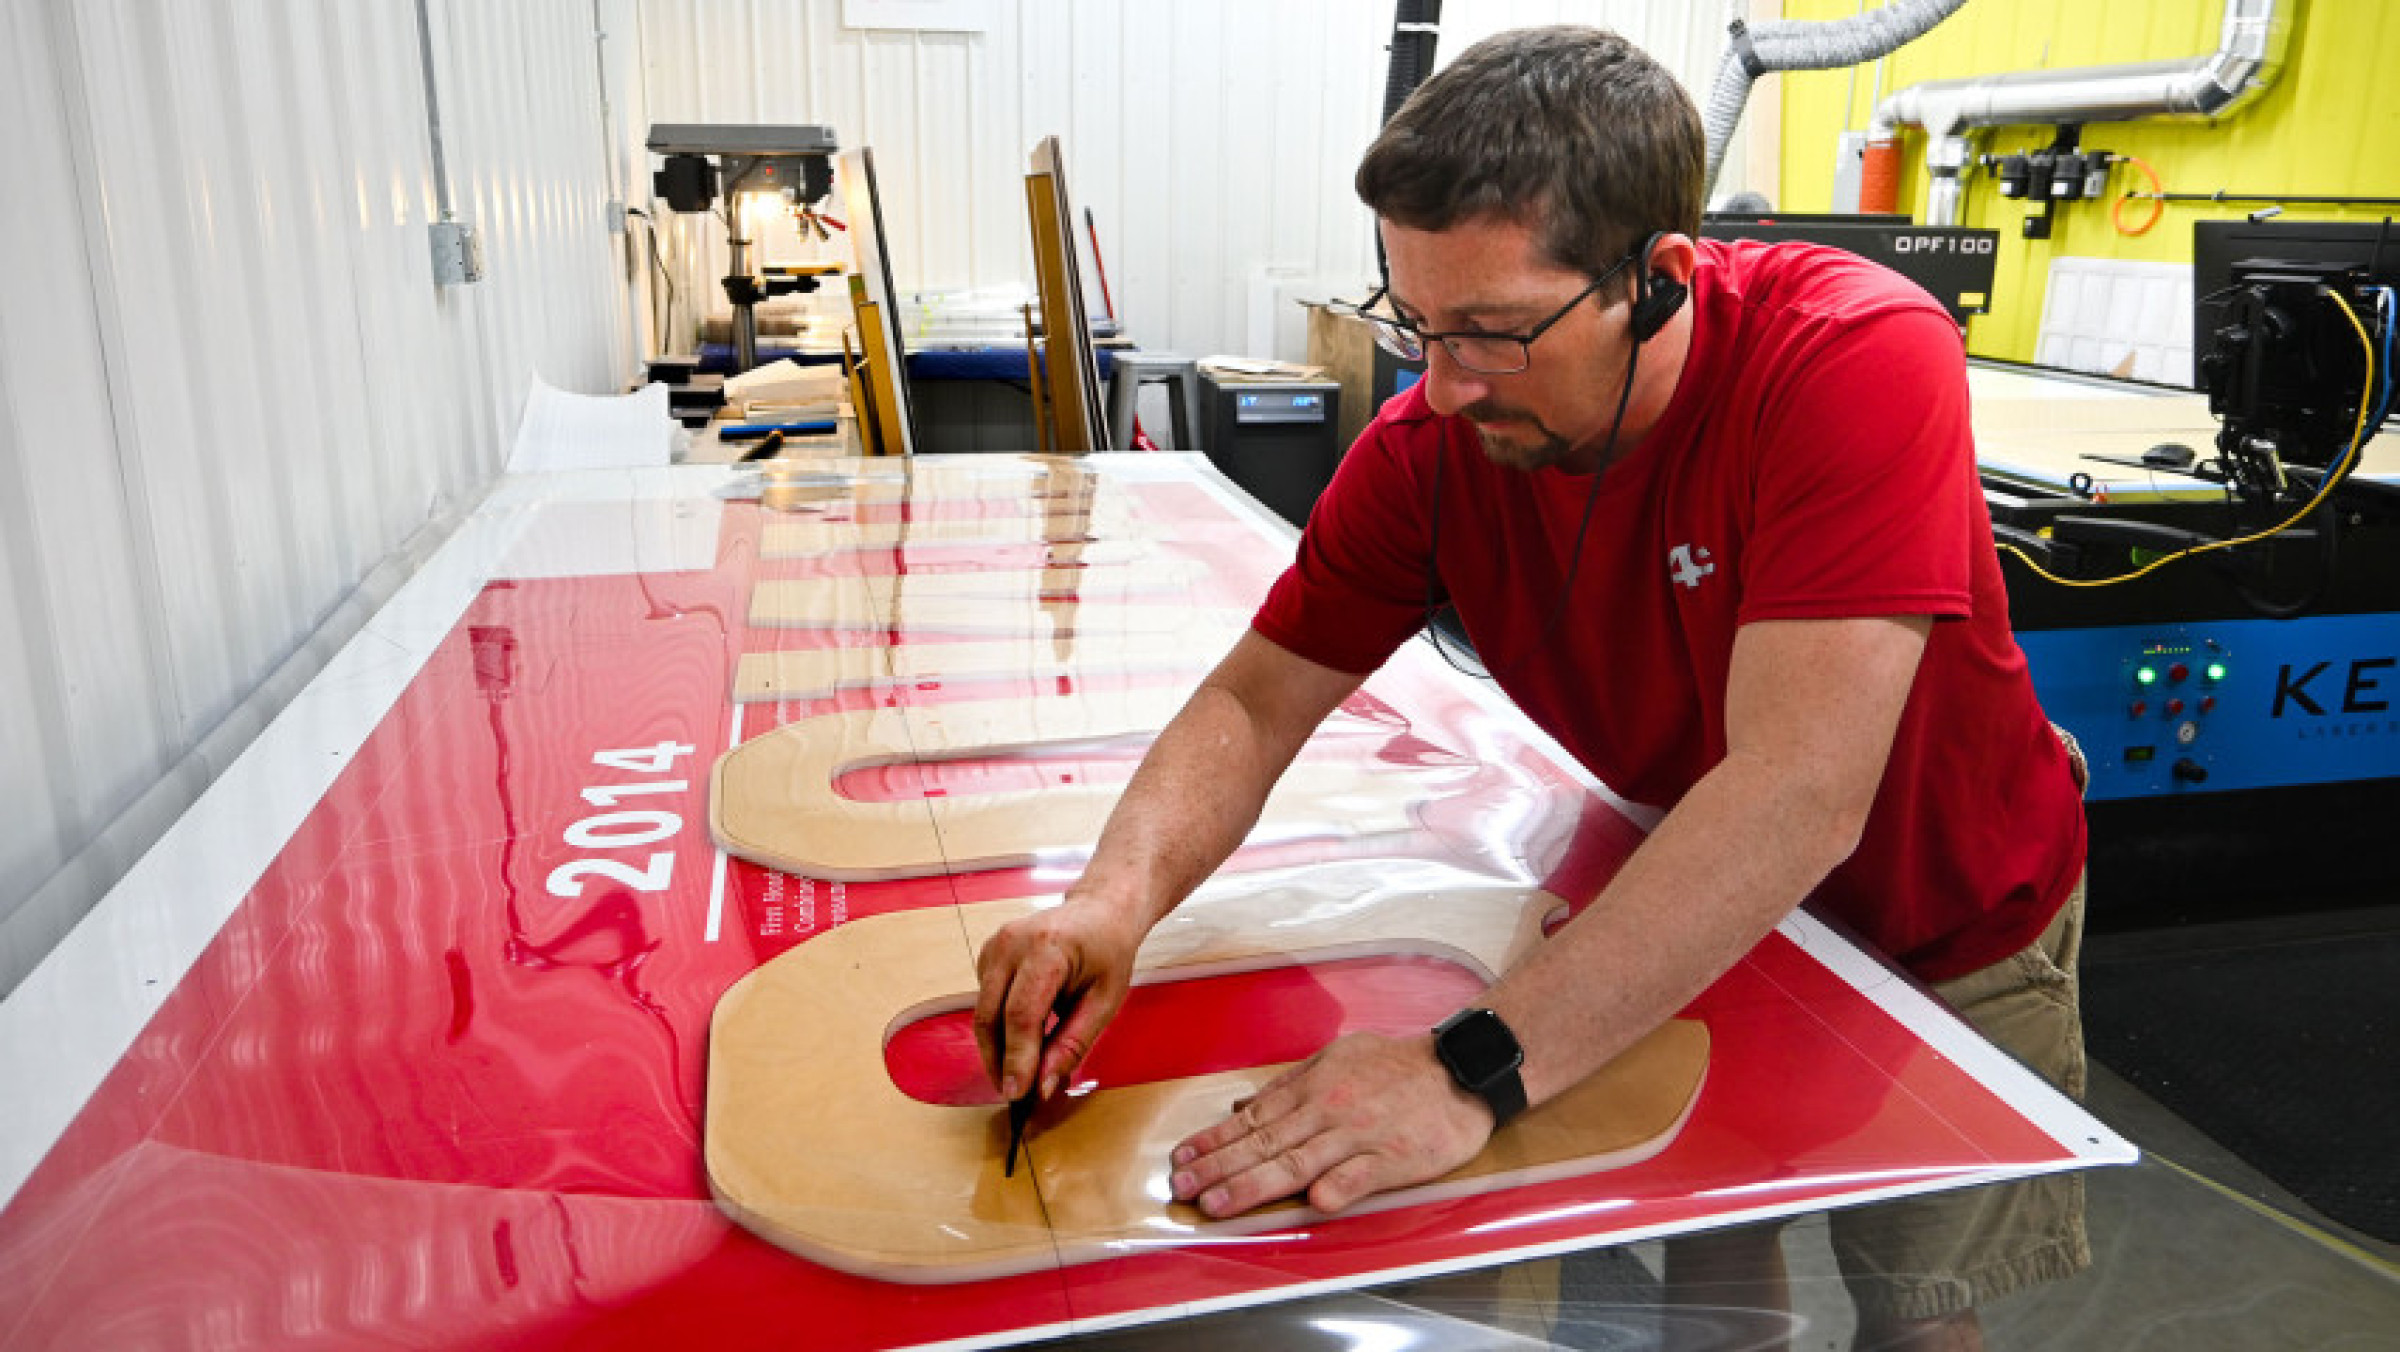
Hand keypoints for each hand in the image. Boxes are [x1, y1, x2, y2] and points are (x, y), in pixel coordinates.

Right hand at [973, 899, 1145, 1102]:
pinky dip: (999, 1028)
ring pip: (983, 1013)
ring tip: (1018, 1075)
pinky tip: (1021, 1041)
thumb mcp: (1105, 1001)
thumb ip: (1073, 1044)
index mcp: (1047, 949)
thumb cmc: (1108, 952)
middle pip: (991, 1016)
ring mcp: (994, 946)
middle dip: (999, 1061)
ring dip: (996, 1049)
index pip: (1021, 1015)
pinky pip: (986, 1002)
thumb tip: (1044, 1085)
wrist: (1099, 910)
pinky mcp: (988, 955)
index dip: (1017, 1059)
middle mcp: (1011, 943)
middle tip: (1013, 1094)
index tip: (1017, 1094)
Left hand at [1168, 1031, 1494, 1217]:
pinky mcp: (1394, 1157)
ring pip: (1299, 1162)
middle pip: (1264, 1145)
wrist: (1458, 1070)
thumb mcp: (1335, 1058)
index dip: (1213, 1142)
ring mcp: (1359, 1135)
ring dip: (1254, 1184)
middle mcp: (1327, 1111)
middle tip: (1181, 1188)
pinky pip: (1362, 1174)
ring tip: (1218, 1204)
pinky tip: (1315, 1203)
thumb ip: (1289, 1085)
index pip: (1252, 1121)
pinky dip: (1339, 1186)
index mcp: (1311, 1087)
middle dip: (1217, 1168)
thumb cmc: (1395, 1065)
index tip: (1181, 1160)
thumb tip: (1244, 1105)